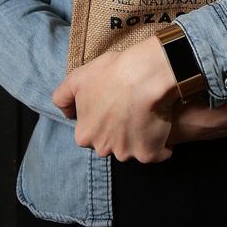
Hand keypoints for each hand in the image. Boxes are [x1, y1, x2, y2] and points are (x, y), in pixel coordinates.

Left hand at [52, 37, 180, 162]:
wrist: (146, 74)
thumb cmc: (113, 72)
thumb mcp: (79, 77)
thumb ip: (64, 97)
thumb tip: (66, 114)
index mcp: (85, 134)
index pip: (92, 132)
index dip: (103, 117)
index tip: (114, 104)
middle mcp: (103, 148)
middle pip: (112, 143)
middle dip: (119, 131)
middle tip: (131, 108)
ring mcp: (127, 153)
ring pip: (134, 148)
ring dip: (140, 136)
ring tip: (147, 113)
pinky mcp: (150, 154)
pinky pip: (158, 152)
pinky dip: (162, 143)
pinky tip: (162, 124)